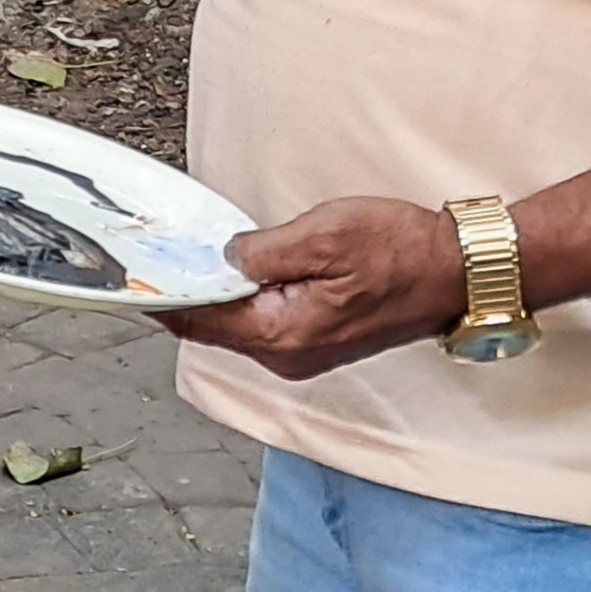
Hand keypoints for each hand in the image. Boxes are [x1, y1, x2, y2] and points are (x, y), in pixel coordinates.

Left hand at [161, 197, 468, 379]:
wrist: (462, 270)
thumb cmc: (403, 251)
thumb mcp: (324, 235)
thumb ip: (262, 251)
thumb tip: (224, 258)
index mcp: (282, 334)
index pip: (201, 320)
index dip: (163, 295)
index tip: (128, 277)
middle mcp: (288, 355)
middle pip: (213, 326)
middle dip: (184, 294)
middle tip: (148, 259)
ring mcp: (304, 352)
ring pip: (238, 324)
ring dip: (215, 295)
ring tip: (185, 261)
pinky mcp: (319, 340)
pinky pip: (264, 321)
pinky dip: (244, 298)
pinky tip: (235, 272)